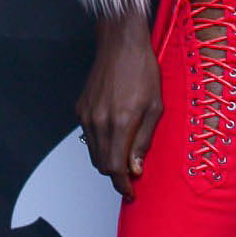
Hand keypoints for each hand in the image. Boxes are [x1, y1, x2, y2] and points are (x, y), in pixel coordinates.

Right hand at [75, 12, 161, 199]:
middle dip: (116, 175)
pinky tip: (114, 135)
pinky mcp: (80, 108)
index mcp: (120, 123)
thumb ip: (144, 140)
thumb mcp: (155, 107)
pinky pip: (88, 136)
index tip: (130, 192)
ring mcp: (86, 115)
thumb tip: (136, 167)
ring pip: (93, 152)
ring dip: (107, 160)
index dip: (122, 185)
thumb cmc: (142, 69)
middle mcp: (98, 122)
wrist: (121, 44)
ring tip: (124, 156)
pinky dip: (100, 143)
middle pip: (101, 164)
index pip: (115, 168)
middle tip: (132, 175)